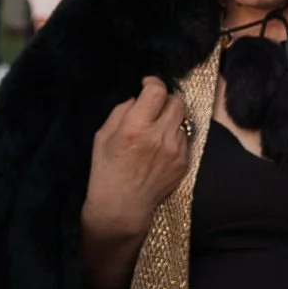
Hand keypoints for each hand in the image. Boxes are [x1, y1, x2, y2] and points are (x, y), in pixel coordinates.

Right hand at [83, 78, 191, 243]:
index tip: (147, 84)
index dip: (153, 82)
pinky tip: (161, 146)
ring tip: (156, 129)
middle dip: (165, 99)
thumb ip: (120, 112)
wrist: (122, 206)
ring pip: (183, 119)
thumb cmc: (106, 170)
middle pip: (176, 101)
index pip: (157, 91)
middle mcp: (159, 137)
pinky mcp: (184, 162)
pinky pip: (185, 137)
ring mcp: (175, 150)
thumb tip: (137, 98)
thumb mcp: (102, 136)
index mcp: (135, 128)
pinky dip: (175, 135)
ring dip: (171, 118)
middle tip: (154, 106)